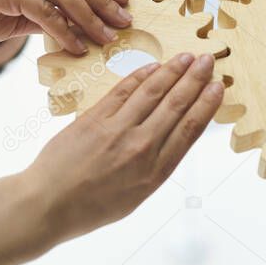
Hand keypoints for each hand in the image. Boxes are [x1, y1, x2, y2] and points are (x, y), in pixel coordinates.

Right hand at [0, 0, 132, 54]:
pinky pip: (44, 13)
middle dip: (105, 2)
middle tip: (126, 20)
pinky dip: (64, 32)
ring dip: (90, 19)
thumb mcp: (14, 13)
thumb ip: (42, 15)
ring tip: (108, 38)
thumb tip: (73, 29)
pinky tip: (76, 47)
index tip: (123, 1)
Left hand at [25, 52, 222, 237]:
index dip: (207, 103)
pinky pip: (124, 90)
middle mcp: (140, 148)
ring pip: (152, 92)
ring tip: (187, 57)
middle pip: (176, 105)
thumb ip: (156, 164)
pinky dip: (141, 76)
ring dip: (173, 70)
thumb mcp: (136, 194)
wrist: (47, 205)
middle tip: (209, 59)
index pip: (190, 129)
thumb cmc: (91, 207)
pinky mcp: (94, 118)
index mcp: (155, 172)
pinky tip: (154, 67)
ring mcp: (116, 131)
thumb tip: (172, 136)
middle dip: (195, 79)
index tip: (218, 86)